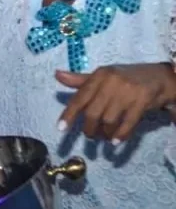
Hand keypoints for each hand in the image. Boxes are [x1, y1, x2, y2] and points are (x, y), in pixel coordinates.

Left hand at [57, 63, 175, 143]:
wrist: (159, 76)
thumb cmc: (125, 78)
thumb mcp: (103, 76)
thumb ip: (80, 80)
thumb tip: (57, 75)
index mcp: (99, 75)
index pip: (80, 97)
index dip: (69, 114)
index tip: (61, 129)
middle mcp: (111, 82)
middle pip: (93, 113)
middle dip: (89, 129)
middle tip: (90, 135)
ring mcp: (128, 91)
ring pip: (109, 120)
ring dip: (104, 133)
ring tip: (104, 137)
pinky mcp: (143, 101)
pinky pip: (127, 123)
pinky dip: (120, 135)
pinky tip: (115, 141)